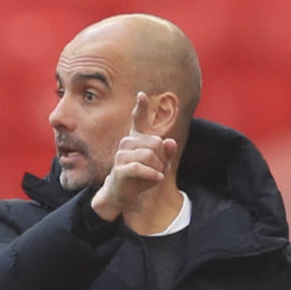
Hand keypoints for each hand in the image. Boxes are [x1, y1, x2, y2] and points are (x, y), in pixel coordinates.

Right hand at [91, 92, 177, 221]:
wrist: (122, 194)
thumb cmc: (141, 177)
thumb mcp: (158, 165)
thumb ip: (166, 153)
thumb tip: (170, 142)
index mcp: (136, 138)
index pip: (138, 119)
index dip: (141, 107)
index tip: (142, 94)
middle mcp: (127, 142)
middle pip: (156, 142)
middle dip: (163, 158)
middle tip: (159, 169)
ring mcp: (121, 154)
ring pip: (149, 155)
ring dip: (158, 168)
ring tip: (156, 175)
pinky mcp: (120, 168)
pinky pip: (140, 167)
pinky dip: (152, 174)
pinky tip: (157, 179)